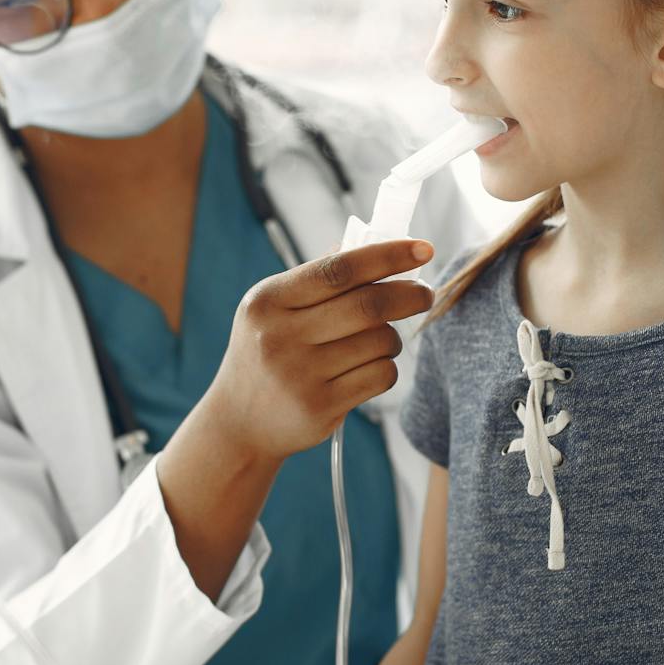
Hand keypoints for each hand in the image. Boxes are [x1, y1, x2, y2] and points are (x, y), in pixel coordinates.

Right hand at [194, 239, 434, 462]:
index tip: (422, 248)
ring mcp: (299, 375)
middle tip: (425, 293)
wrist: (239, 422)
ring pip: (380, 341)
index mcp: (268, 301)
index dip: (387, 256)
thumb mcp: (272, 310)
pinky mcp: (319, 407)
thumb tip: (373, 242)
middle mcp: (279, 336)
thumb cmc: (266, 354)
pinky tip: (369, 368)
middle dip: (409, 294)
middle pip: (368, 305)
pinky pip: (380, 376)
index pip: (339, 269)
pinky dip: (386, 368)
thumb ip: (316, 276)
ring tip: (379, 341)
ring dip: (392, 338)